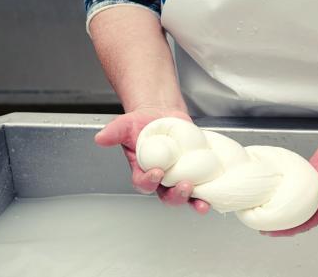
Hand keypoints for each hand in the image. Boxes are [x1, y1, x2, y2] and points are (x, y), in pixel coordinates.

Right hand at [94, 107, 209, 213]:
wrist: (162, 115)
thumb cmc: (142, 124)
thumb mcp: (125, 124)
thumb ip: (114, 132)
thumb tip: (100, 138)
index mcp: (143, 172)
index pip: (144, 183)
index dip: (149, 181)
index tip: (157, 172)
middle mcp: (162, 180)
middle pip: (167, 196)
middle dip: (176, 195)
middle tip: (184, 186)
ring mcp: (180, 177)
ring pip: (186, 196)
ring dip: (195, 200)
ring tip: (202, 200)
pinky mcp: (196, 171)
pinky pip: (203, 185)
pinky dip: (210, 189)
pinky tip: (217, 187)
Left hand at [262, 127, 317, 236]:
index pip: (308, 220)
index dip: (290, 228)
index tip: (272, 232)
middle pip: (299, 215)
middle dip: (281, 222)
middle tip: (260, 223)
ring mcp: (317, 184)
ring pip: (297, 201)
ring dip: (281, 206)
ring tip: (263, 207)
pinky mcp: (314, 172)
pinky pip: (297, 184)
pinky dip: (285, 188)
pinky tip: (274, 186)